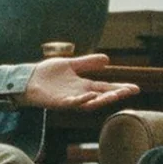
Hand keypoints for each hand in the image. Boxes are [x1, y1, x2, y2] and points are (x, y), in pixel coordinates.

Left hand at [23, 54, 139, 110]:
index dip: (120, 88)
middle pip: (101, 96)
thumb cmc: (47, 74)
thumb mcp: (70, 65)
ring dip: (101, 99)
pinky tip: (89, 95)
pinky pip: (71, 103)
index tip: (135, 88)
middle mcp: (79, 94)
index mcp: (83, 86)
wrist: (27, 79)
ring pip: (89, 102)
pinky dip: (80, 100)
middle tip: (129, 91)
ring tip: (115, 94)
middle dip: (115, 94)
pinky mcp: (57, 102)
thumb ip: (87, 63)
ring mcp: (69, 99)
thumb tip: (107, 59)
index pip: (105, 88)